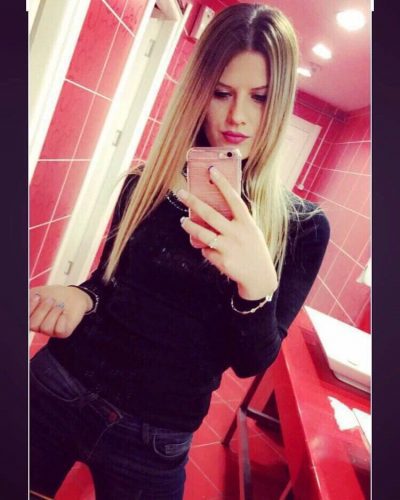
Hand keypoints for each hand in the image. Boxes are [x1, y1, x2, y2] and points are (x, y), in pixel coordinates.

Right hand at [29, 285, 91, 337]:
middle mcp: (39, 327)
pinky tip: (64, 314)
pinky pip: (59, 330)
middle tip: (51, 300)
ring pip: (46, 328)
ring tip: (60, 306)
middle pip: (33, 325)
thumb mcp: (38, 293)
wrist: (73, 295)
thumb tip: (26, 302)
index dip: (31, 308)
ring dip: (54, 313)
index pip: (26, 319)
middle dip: (43, 310)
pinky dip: (63, 319)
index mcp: (31, 317)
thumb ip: (28, 299)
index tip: (38, 296)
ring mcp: (50, 331)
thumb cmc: (55, 294)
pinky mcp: (62, 333)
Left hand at [178, 167, 277, 299]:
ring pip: (202, 233)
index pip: (233, 199)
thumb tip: (216, 207)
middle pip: (210, 214)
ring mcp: (228, 247)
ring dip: (189, 226)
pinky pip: (206, 251)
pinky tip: (212, 251)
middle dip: (193, 202)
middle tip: (180, 193)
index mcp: (246, 222)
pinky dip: (206, 249)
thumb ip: (237, 220)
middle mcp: (237, 233)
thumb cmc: (253, 249)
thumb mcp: (251, 231)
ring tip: (182, 221)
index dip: (222, 184)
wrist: (259, 276)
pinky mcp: (222, 260)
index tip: (211, 170)